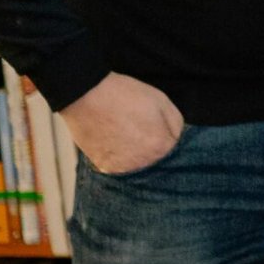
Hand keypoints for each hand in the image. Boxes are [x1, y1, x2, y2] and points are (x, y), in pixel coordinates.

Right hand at [62, 71, 184, 173]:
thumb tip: (177, 138)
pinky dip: (122, 159)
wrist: (87, 96)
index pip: (177, 152)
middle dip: (156, 151)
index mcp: (161, 147)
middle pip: (159, 163)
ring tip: (129, 137)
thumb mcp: (162, 101)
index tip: (162, 132)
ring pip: (140, 167)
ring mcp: (123, 168)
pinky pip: (121, 168)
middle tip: (144, 134)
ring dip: (139, 157)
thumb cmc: (125, 95)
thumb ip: (176, 124)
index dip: (169, 139)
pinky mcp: (105, 168)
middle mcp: (144, 163)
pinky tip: (117, 142)